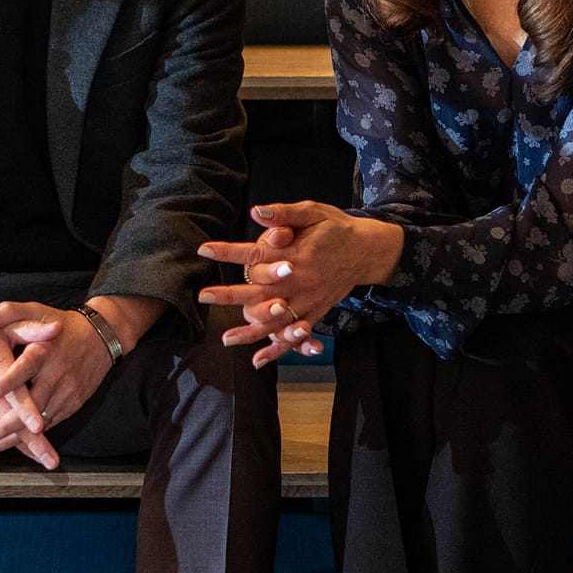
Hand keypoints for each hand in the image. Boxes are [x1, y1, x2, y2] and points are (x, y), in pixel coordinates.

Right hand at [0, 284, 60, 468]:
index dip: (26, 409)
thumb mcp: (4, 324)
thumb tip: (58, 329)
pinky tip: (16, 446)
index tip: (39, 427)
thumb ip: (32, 330)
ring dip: (16, 444)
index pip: (13, 389)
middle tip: (51, 460)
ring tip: (39, 458)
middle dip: (31, 442)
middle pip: (6, 418)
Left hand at [0, 301, 113, 456]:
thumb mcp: (35, 310)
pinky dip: (31, 437)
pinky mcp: (74, 403)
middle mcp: (57, 374)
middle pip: (30, 406)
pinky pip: (50, 423)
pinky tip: (12, 443)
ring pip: (40, 422)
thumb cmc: (61, 323)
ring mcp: (67, 392)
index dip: (7, 383)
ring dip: (14, 437)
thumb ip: (8, 312)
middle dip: (5, 426)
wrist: (101, 337)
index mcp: (44, 351)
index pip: (24, 369)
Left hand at [197, 202, 404, 367]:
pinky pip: (294, 335)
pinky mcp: (315, 312)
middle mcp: (300, 281)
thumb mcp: (314, 212)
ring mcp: (308, 301)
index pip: (256, 253)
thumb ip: (284, 214)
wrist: (368, 251)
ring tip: (226, 338)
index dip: (229, 252)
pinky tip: (258, 360)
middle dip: (230, 295)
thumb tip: (256, 211)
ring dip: (250, 330)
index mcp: (296, 255)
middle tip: (204, 296)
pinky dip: (277, 349)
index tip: (204, 249)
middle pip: (260, 292)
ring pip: (276, 320)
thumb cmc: (337, 228)